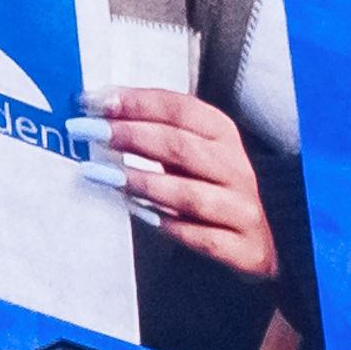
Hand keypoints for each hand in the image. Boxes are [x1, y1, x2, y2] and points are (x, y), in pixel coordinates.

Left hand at [102, 83, 277, 282]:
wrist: (264, 243)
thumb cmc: (213, 191)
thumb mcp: (193, 156)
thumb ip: (156, 134)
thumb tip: (98, 111)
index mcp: (223, 137)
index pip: (182, 110)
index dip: (138, 102)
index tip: (94, 101)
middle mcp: (236, 169)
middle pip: (182, 147)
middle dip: (130, 135)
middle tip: (87, 131)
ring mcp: (241, 209)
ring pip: (190, 194)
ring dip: (143, 182)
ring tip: (103, 175)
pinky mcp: (244, 248)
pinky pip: (204, 238)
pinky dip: (172, 227)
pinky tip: (141, 218)